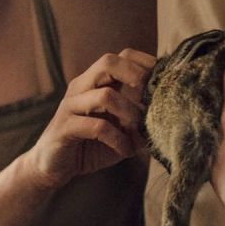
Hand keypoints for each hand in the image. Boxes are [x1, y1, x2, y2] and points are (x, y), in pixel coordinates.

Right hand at [27, 48, 154, 188]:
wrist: (53, 168)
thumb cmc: (90, 146)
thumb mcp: (120, 132)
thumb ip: (141, 123)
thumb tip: (171, 119)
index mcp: (94, 82)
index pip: (120, 57)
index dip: (145, 63)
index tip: (164, 81)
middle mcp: (81, 87)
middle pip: (108, 62)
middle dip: (135, 75)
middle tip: (151, 97)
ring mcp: (70, 106)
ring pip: (104, 95)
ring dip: (130, 113)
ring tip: (140, 130)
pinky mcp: (64, 128)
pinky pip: (96, 126)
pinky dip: (117, 139)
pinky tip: (125, 151)